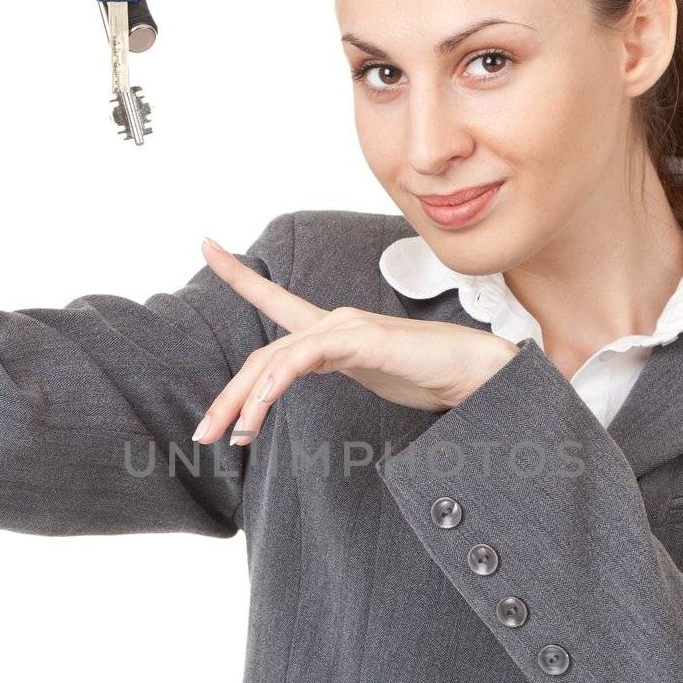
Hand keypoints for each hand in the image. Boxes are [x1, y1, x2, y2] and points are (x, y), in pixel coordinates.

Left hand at [192, 237, 518, 445]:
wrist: (479, 372)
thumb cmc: (430, 375)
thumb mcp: (372, 376)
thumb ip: (341, 374)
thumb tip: (316, 389)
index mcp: (333, 333)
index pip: (277, 302)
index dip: (240, 276)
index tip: (208, 247)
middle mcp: (335, 323)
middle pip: (264, 355)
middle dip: (228, 396)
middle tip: (203, 433)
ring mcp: (349, 329)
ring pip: (277, 359)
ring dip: (246, 400)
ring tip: (227, 435)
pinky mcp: (365, 341)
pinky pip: (309, 357)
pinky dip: (279, 380)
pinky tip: (261, 404)